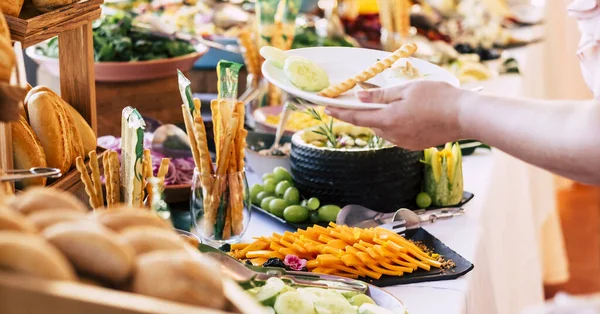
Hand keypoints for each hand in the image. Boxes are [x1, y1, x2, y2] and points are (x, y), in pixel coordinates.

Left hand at [325, 81, 469, 149]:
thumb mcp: (406, 90)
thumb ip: (381, 96)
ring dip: (381, 118)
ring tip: (392, 104)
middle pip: (370, 123)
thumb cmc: (438, 97)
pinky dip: (394, 124)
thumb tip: (359, 97)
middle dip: (364, 112)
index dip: (340, 111)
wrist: (464, 116)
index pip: (357, 117)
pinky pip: (396, 134)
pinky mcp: (413, 145)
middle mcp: (393, 135)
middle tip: (361, 98)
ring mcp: (403, 142)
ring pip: (384, 129)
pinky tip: (406, 114)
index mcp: (389, 120)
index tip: (326, 107)